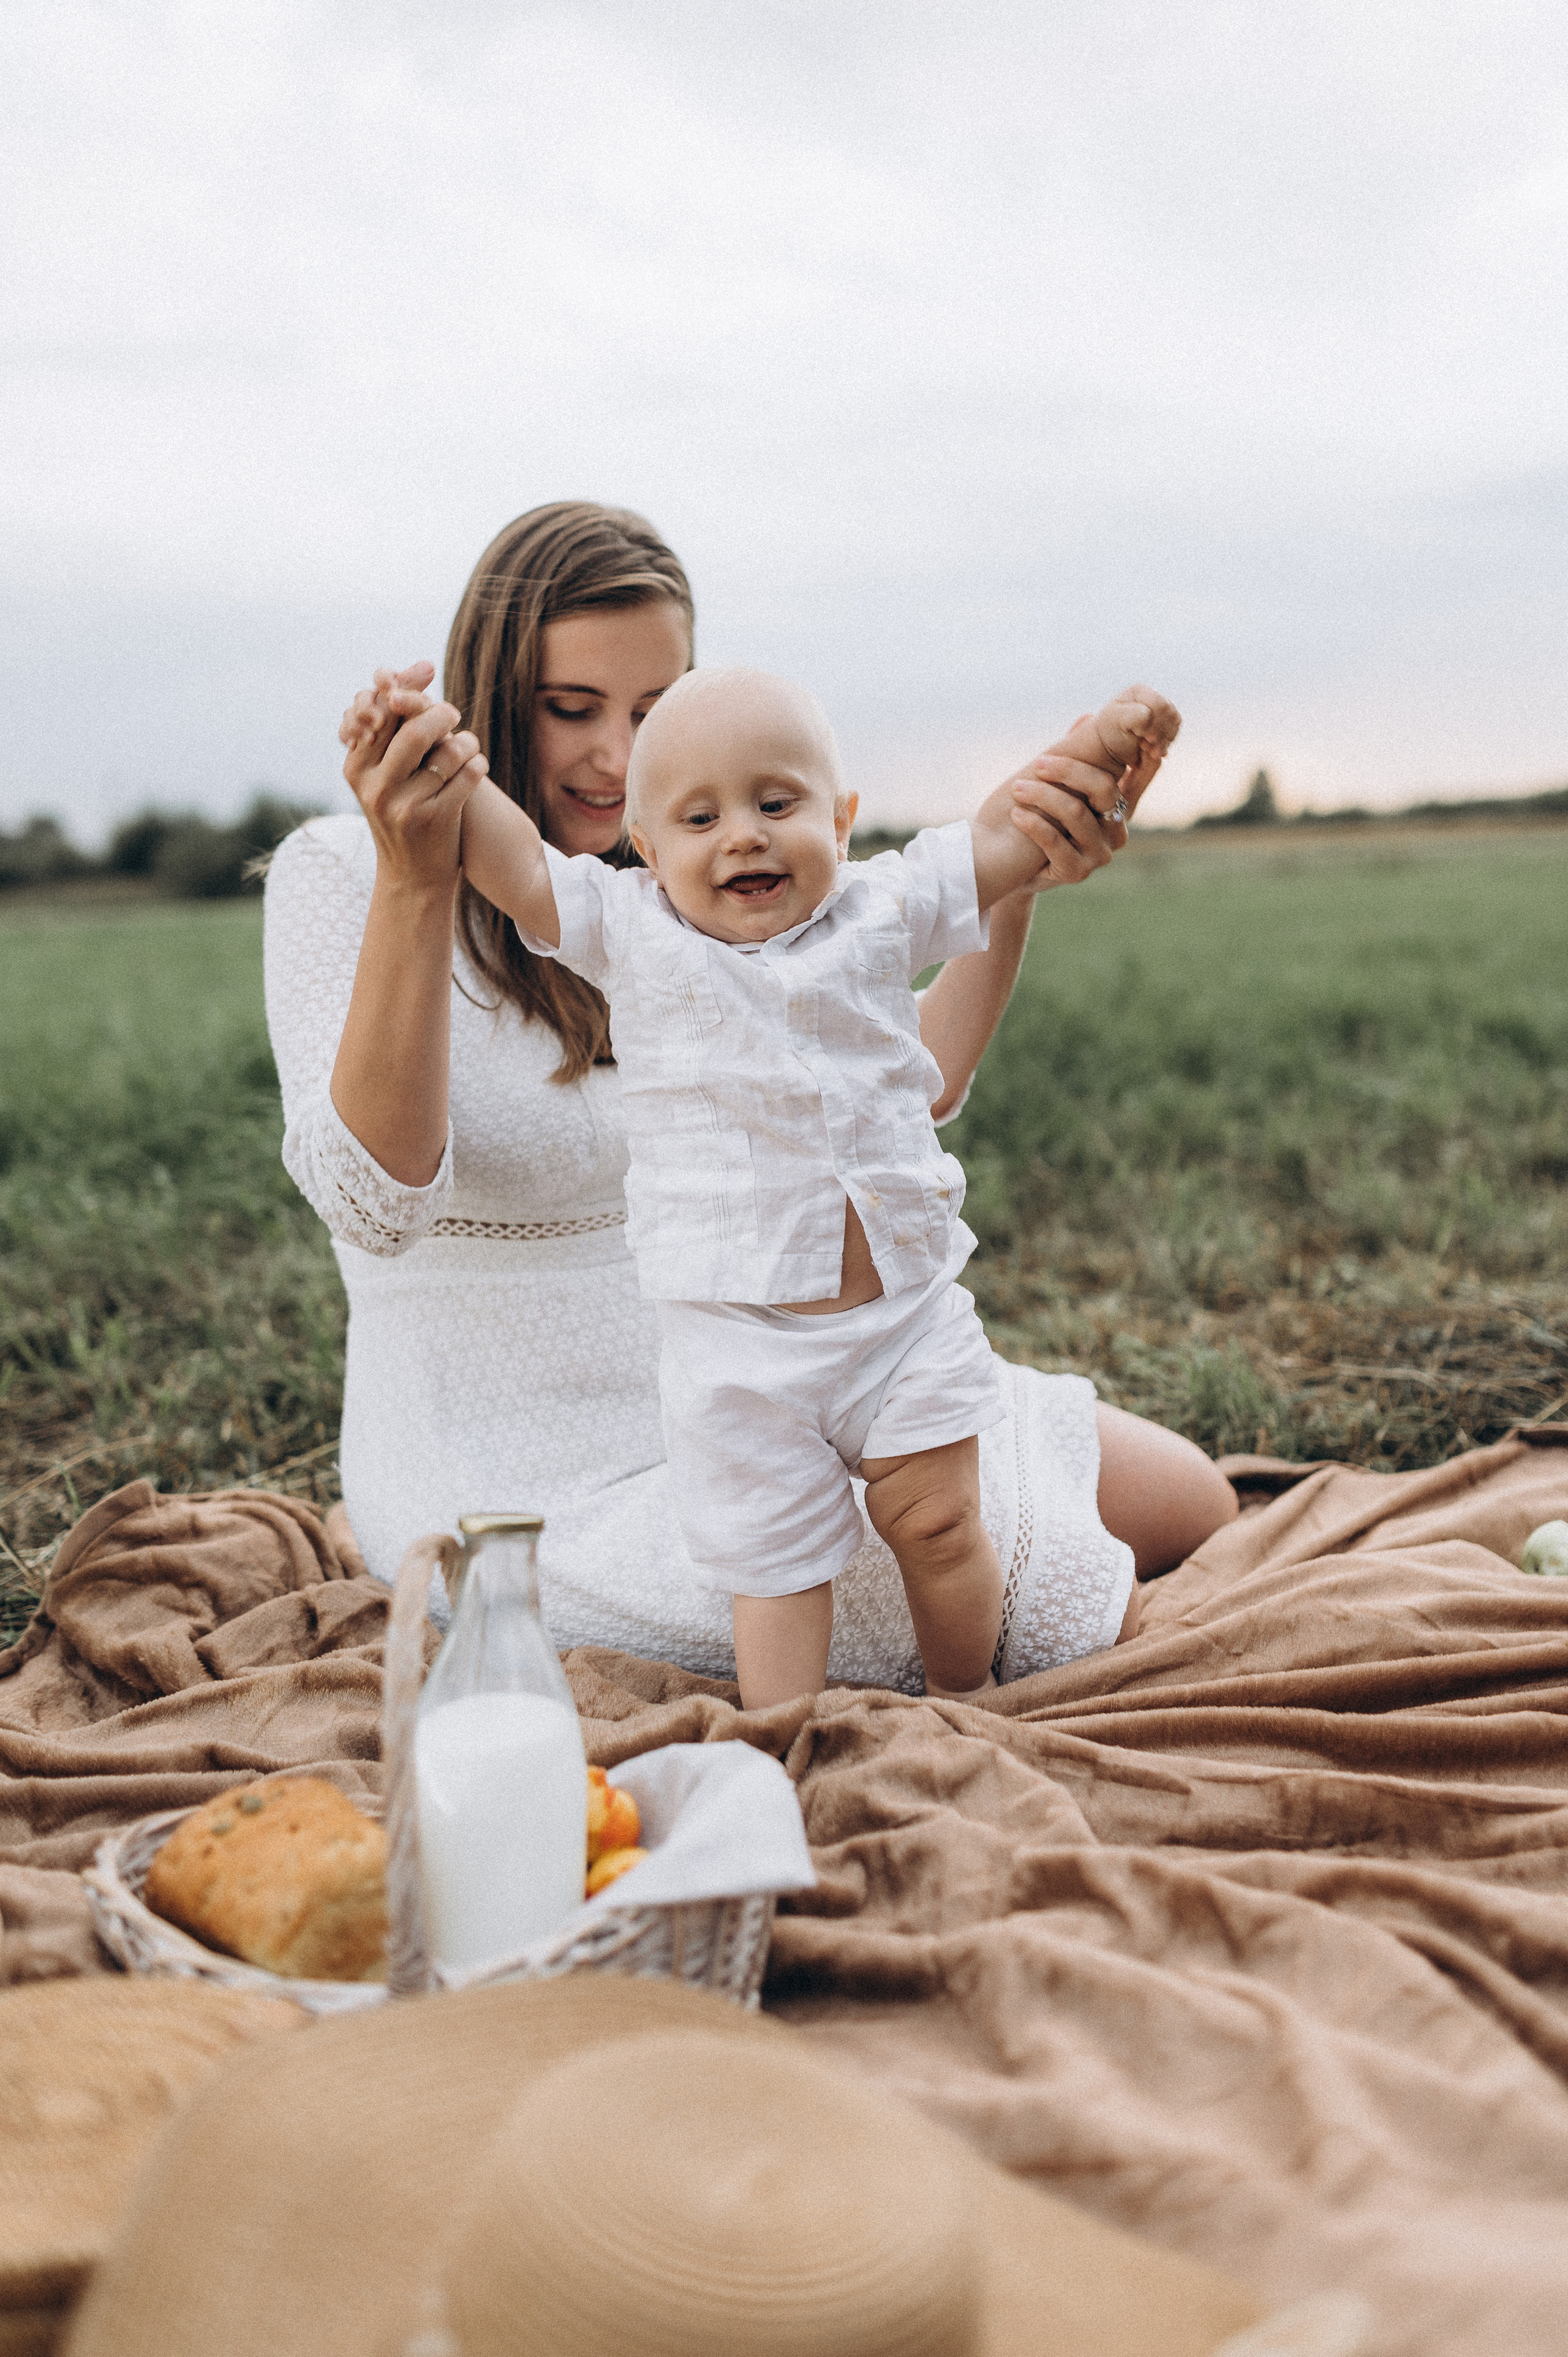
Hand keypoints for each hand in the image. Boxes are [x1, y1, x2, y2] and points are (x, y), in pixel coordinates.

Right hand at [340, 662, 488, 897]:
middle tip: (453, 712)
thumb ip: (387, 734)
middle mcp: (376, 788)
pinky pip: (466, 777)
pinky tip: (478, 765)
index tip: (428, 668)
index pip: (380, 714)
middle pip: (413, 730)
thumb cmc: (399, 813)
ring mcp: (405, 807)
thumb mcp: (381, 777)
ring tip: (468, 744)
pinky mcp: (435, 821)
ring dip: (465, 742)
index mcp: (356, 769)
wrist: (411, 877)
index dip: (406, 687)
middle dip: (440, 714)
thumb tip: (396, 679)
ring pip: (445, 753)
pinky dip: (477, 765)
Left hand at [1007, 684, 1180, 885]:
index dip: (1140, 752)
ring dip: (1041, 796)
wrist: (1003, 863)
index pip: (1141, 773)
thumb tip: (1087, 716)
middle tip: (1039, 762)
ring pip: (1076, 812)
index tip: (1129, 730)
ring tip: (1017, 789)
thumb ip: (1075, 755)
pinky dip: (1034, 824)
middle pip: (1104, 787)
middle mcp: (1116, 830)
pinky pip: (1057, 842)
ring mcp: (1099, 854)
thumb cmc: (1033, 815)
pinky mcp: (1077, 872)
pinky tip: (1017, 814)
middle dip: (1068, 770)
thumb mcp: (1056, 784)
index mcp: (1118, 805)